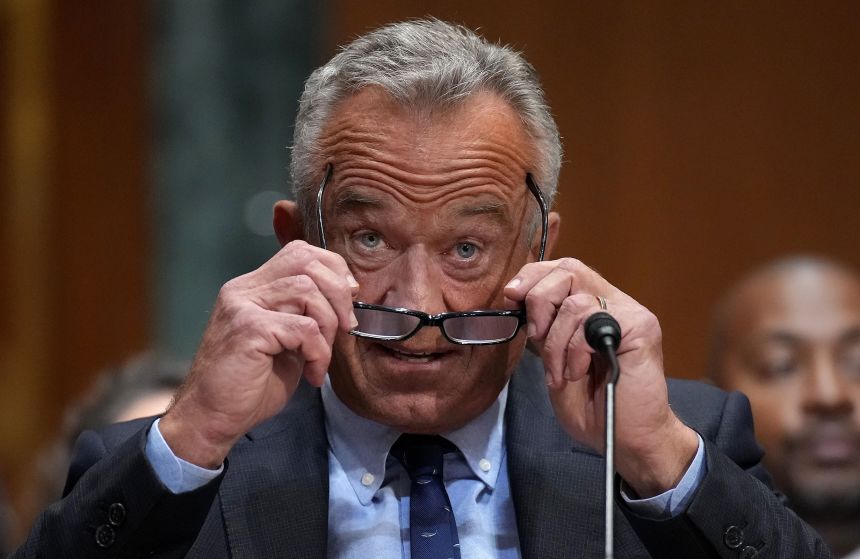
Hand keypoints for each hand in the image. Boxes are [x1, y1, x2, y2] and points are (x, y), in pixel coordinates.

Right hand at [160, 240, 358, 467]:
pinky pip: (303, 327)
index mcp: (252, 288)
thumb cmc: (249, 386)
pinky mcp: (248, 328)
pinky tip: (312, 373)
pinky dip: (318, 351)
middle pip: (306, 261)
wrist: (211, 419)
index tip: (349, 298)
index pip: (299, 252)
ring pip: (307, 291)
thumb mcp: (285, 342)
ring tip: (320, 358)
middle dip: (338, 293)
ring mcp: (242, 306)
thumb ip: (306, 315)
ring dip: (328, 327)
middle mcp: (243, 289)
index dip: (333, 269)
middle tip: (346, 328)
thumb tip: (346, 297)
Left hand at [504, 258, 698, 496]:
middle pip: (569, 270)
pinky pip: (590, 322)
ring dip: (555, 342)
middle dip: (539, 300)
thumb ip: (543, 329)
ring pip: (575, 301)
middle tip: (536, 337)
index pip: (563, 269)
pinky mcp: (640, 327)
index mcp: (593, 307)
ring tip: (561, 373)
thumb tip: (516, 296)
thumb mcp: (554, 361)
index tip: (512, 296)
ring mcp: (629, 313)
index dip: (533, 275)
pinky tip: (578, 373)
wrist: (626, 439)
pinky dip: (574, 350)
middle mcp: (614, 303)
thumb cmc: (592, 406)